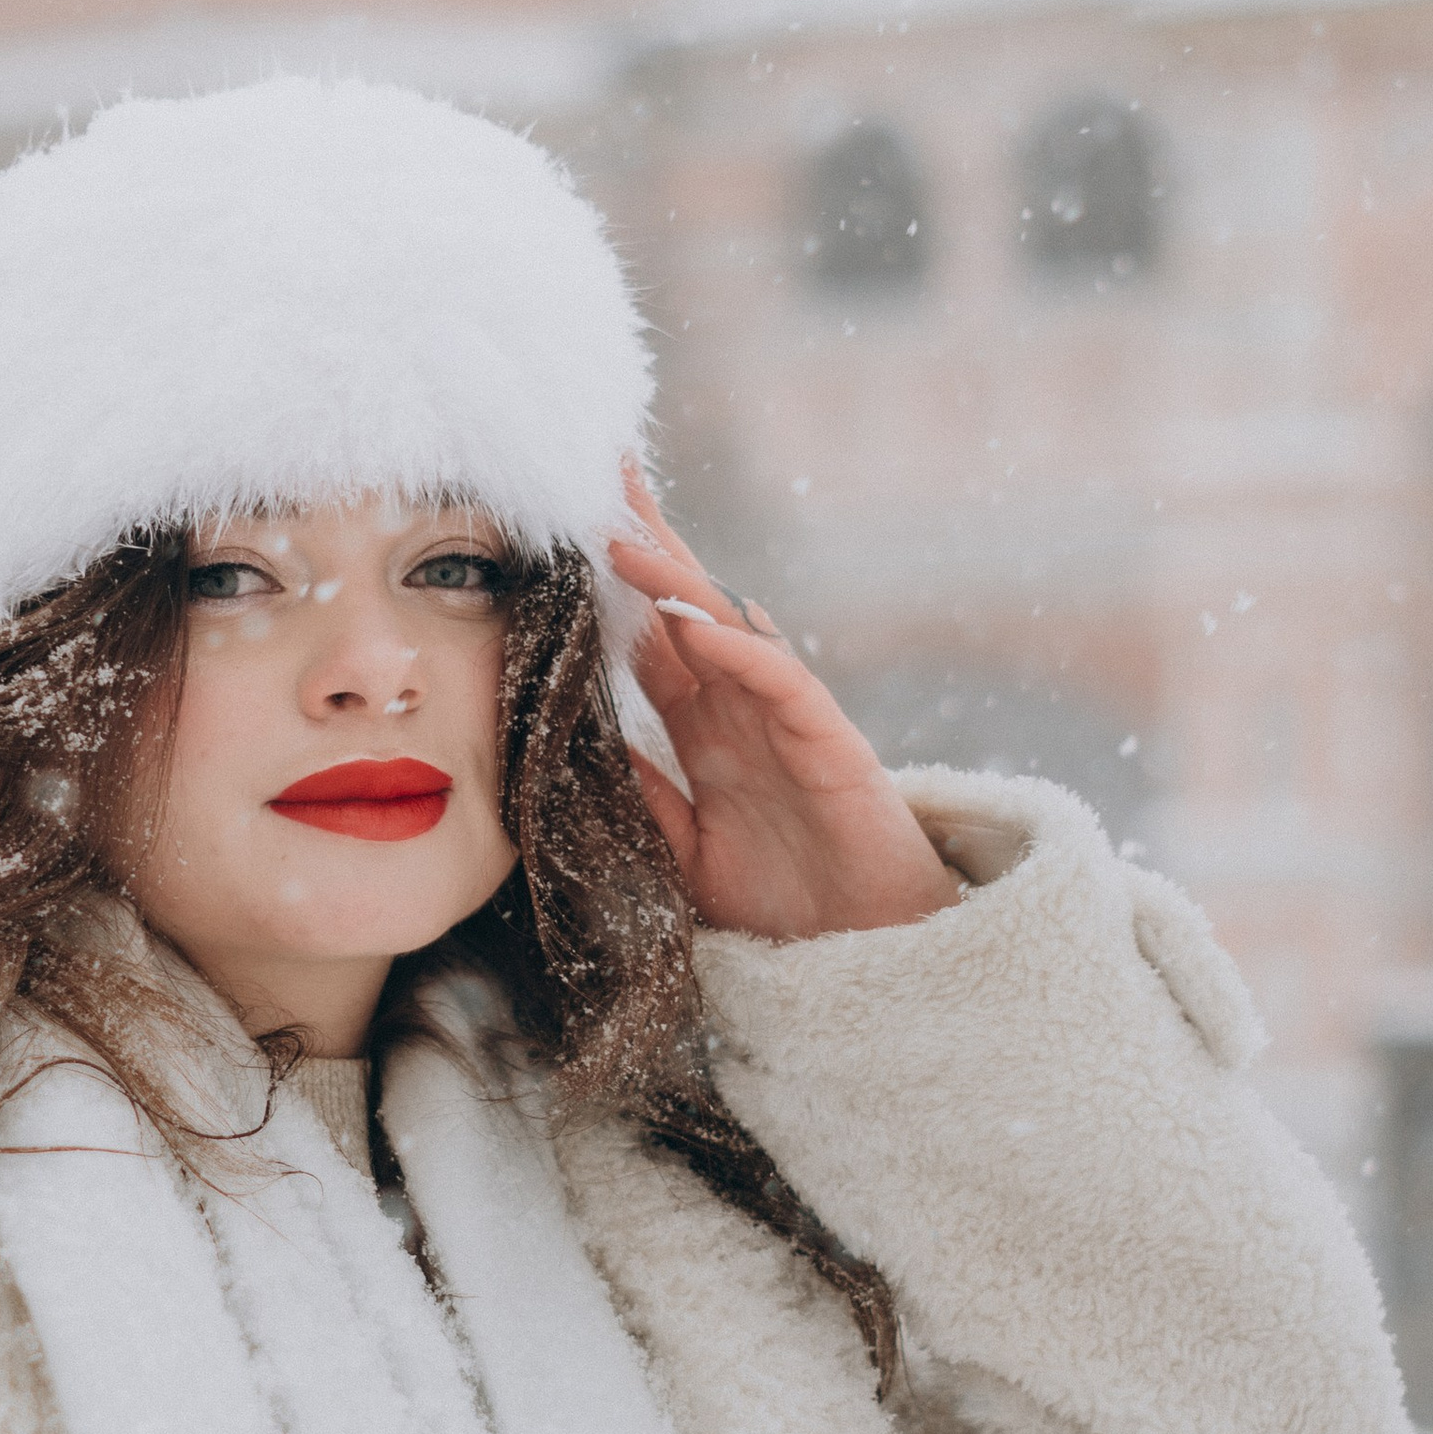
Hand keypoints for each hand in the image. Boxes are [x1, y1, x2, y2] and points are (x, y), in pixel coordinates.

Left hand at [610, 472, 962, 940]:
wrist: (866, 959)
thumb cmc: (784, 909)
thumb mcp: (683, 854)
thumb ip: (643, 797)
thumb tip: (575, 749)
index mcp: (706, 733)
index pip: (649, 642)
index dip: (610, 588)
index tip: (566, 531)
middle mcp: (742, 712)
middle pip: (684, 609)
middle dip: (645, 542)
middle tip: (602, 474)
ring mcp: (785, 720)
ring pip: (726, 630)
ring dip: (673, 581)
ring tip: (621, 534)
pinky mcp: (829, 744)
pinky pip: (781, 682)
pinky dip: (739, 649)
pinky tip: (697, 621)